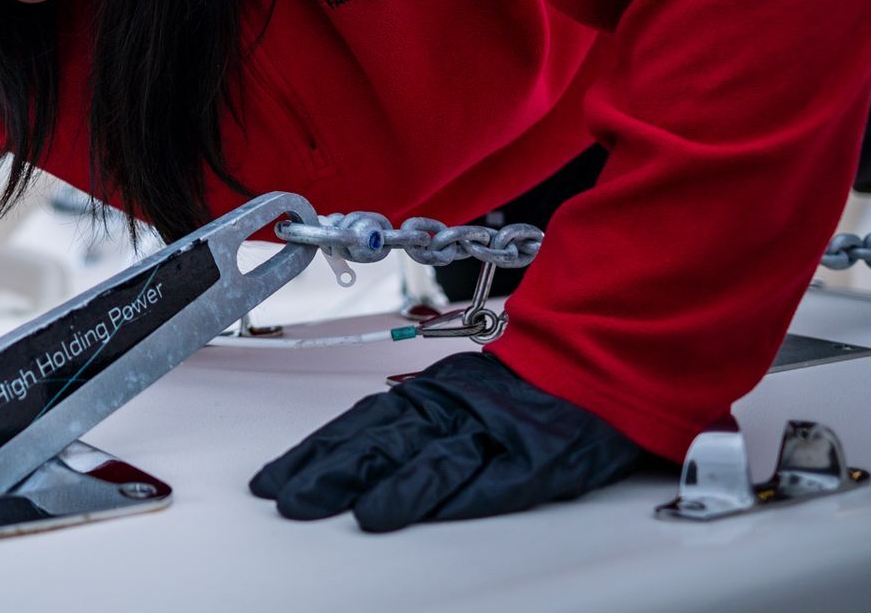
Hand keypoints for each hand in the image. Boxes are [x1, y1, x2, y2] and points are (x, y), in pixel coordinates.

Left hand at [249, 351, 646, 531]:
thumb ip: (408, 422)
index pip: (356, 427)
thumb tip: (343, 453)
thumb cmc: (523, 388)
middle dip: (333, 473)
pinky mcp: (542, 456)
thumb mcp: (455, 392)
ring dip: (397, 488)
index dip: (313, 454)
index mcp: (428, 395)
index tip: (272, 481)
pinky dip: (470, 492)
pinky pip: (502, 476)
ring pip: (438, 459)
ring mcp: (496, 431)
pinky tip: (440, 510)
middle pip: (382, 442)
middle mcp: (453, 409)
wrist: (597, 356)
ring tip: (362, 514)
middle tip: (292, 501)